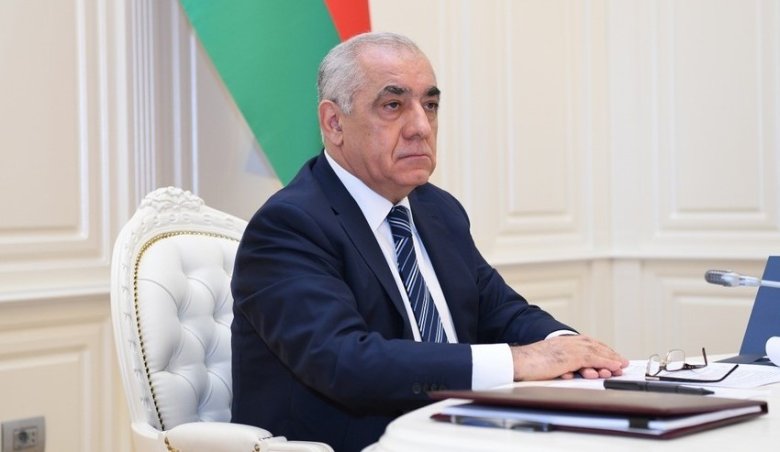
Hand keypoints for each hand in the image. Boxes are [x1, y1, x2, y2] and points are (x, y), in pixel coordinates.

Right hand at [510, 335, 627, 380]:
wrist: (519, 362)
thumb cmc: (528, 363)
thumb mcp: (548, 361)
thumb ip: (561, 363)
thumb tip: (570, 372)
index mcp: (562, 341)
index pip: (586, 343)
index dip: (600, 350)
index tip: (610, 356)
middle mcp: (568, 342)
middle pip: (594, 346)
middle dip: (609, 354)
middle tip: (621, 362)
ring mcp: (570, 348)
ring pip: (596, 352)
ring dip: (610, 360)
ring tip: (620, 366)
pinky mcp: (571, 356)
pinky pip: (592, 359)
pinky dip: (605, 363)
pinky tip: (612, 367)